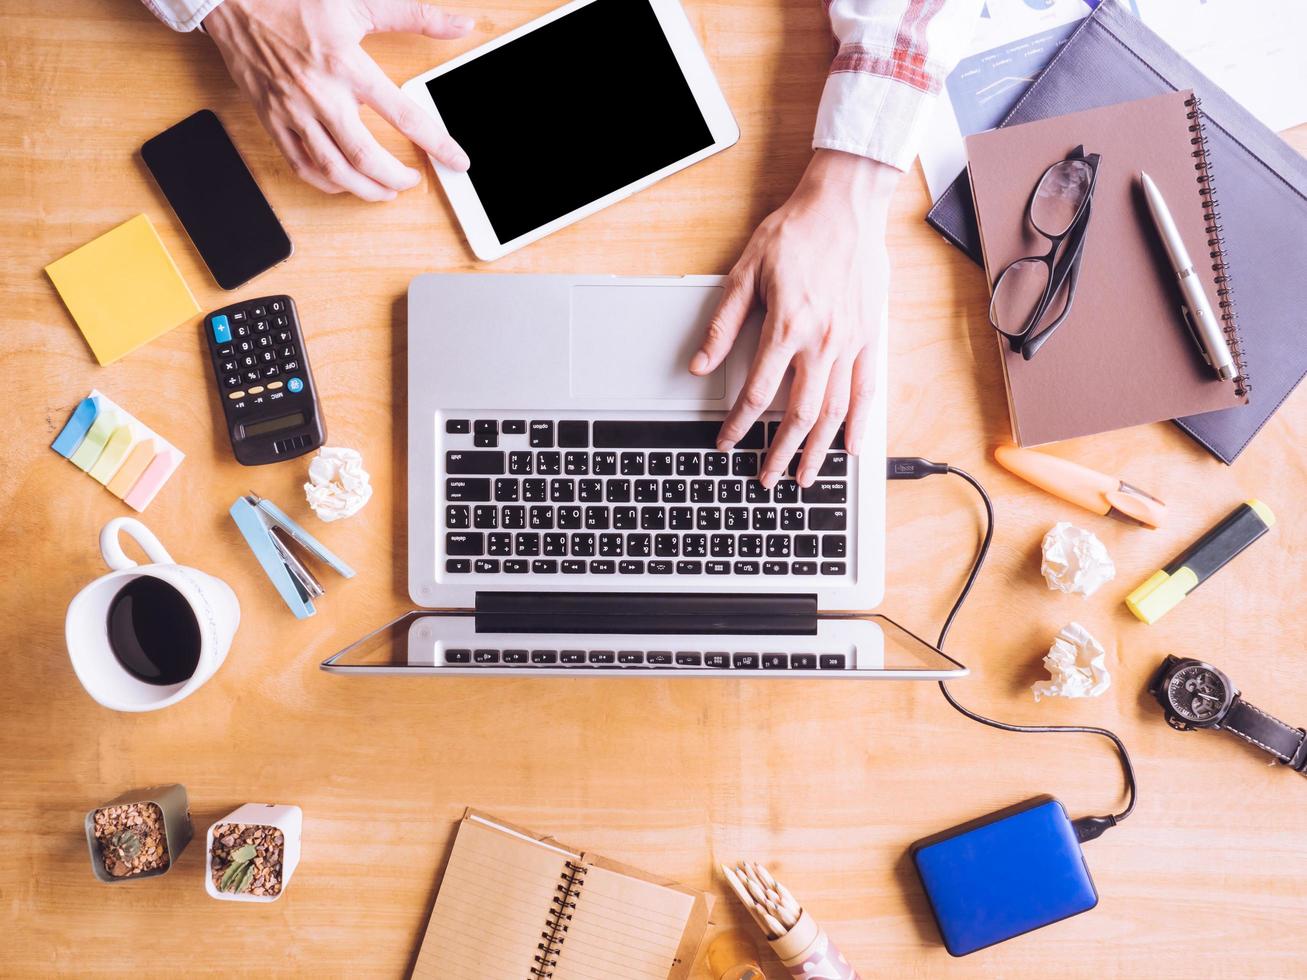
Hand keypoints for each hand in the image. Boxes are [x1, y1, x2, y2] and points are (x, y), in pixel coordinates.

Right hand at [204, 0, 473, 201]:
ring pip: (334, 170)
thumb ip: (415, 15)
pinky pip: (300, 165)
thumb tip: (461, 25)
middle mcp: (320, 94)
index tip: (457, 160)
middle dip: (396, 178)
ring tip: (384, 191)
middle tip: (412, 181)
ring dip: (365, 189)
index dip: (437, 142)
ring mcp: (293, 110)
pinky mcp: (272, 119)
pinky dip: (326, 182)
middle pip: (366, 157)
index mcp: (347, 65)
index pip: (403, 114)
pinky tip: (343, 181)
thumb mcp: (360, 2)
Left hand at [690, 149, 897, 486]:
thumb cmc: (797, 232)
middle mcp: (822, 340)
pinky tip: (851, 447)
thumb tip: (700, 364)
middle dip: (780, 452)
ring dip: (819, 449)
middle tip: (767, 477)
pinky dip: (860, 423)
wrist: (846, 205)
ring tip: (805, 477)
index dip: (739, 425)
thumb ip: (724, 324)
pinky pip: (868, 389)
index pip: (757, 392)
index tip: (727, 442)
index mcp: (787, 326)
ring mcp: (851, 342)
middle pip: (799, 414)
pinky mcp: (872, 337)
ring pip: (835, 410)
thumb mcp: (746, 272)